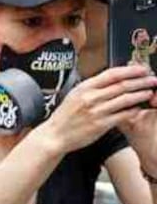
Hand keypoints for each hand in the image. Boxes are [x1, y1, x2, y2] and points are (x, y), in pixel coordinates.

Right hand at [40, 64, 156, 153]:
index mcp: (84, 87)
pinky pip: (122, 115)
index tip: (141, 69)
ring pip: (124, 99)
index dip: (129, 70)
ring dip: (140, 95)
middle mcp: (90, 97)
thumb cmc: (65, 115)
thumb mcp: (75, 95)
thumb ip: (92, 87)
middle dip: (140, 81)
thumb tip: (112, 79)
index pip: (111, 74)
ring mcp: (96, 111)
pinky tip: (139, 108)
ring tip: (150, 92)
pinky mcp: (101, 125)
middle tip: (153, 79)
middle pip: (121, 85)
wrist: (56, 134)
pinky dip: (133, 110)